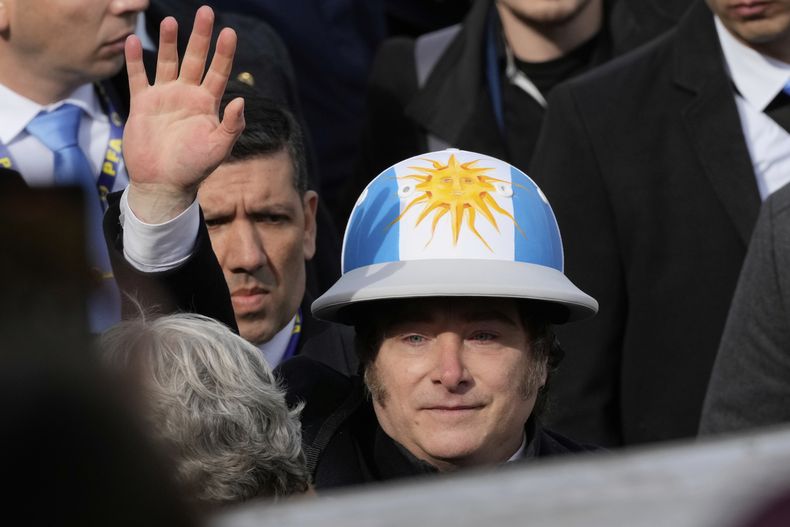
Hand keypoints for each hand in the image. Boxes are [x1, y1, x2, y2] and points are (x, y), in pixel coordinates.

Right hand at [123, 6, 244, 222]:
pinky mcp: (142, 104)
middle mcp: (187, 96)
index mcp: (208, 105)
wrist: (163, 183)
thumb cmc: (194, 168)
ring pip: (167, 62)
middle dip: (200, 36)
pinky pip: (138, 77)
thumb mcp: (218, 148)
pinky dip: (134, 60)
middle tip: (206, 11)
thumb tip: (241, 100)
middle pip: (195, 59)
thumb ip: (231, 125)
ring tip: (169, 21)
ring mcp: (164, 97)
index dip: (224, 52)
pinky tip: (131, 40)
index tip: (229, 32)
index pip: (219, 72)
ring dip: (168, 42)